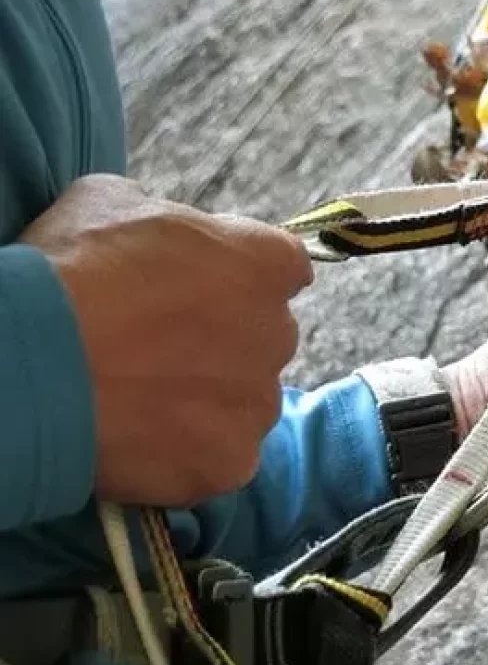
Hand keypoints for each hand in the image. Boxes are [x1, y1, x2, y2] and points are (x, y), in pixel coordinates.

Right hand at [21, 175, 313, 507]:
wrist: (29, 362)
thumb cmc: (69, 269)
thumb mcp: (114, 202)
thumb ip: (167, 222)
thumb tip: (164, 236)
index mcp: (267, 262)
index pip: (281, 270)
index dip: (238, 279)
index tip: (200, 290)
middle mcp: (279, 333)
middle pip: (263, 338)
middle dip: (223, 341)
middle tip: (157, 348)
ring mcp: (257, 403)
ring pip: (244, 402)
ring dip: (208, 401)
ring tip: (140, 398)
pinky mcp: (229, 462)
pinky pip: (219, 458)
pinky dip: (187, 454)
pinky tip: (141, 440)